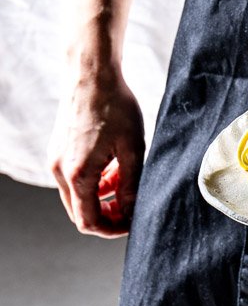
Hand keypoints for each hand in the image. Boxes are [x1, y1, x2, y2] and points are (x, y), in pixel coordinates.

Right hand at [47, 63, 144, 237]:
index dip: (112, 229)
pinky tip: (114, 167)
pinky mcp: (58, 151)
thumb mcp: (133, 149)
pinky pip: (74, 179)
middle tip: (131, 206)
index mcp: (78, 174)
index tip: (132, 223)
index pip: (89, 221)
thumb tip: (131, 212)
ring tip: (126, 179)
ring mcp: (56, 161)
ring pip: (78, 196)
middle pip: (80, 213)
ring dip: (102, 197)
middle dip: (107, 215)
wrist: (92, 75)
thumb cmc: (115, 107)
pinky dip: (94, 182)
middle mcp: (60, 171)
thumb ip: (131, 185)